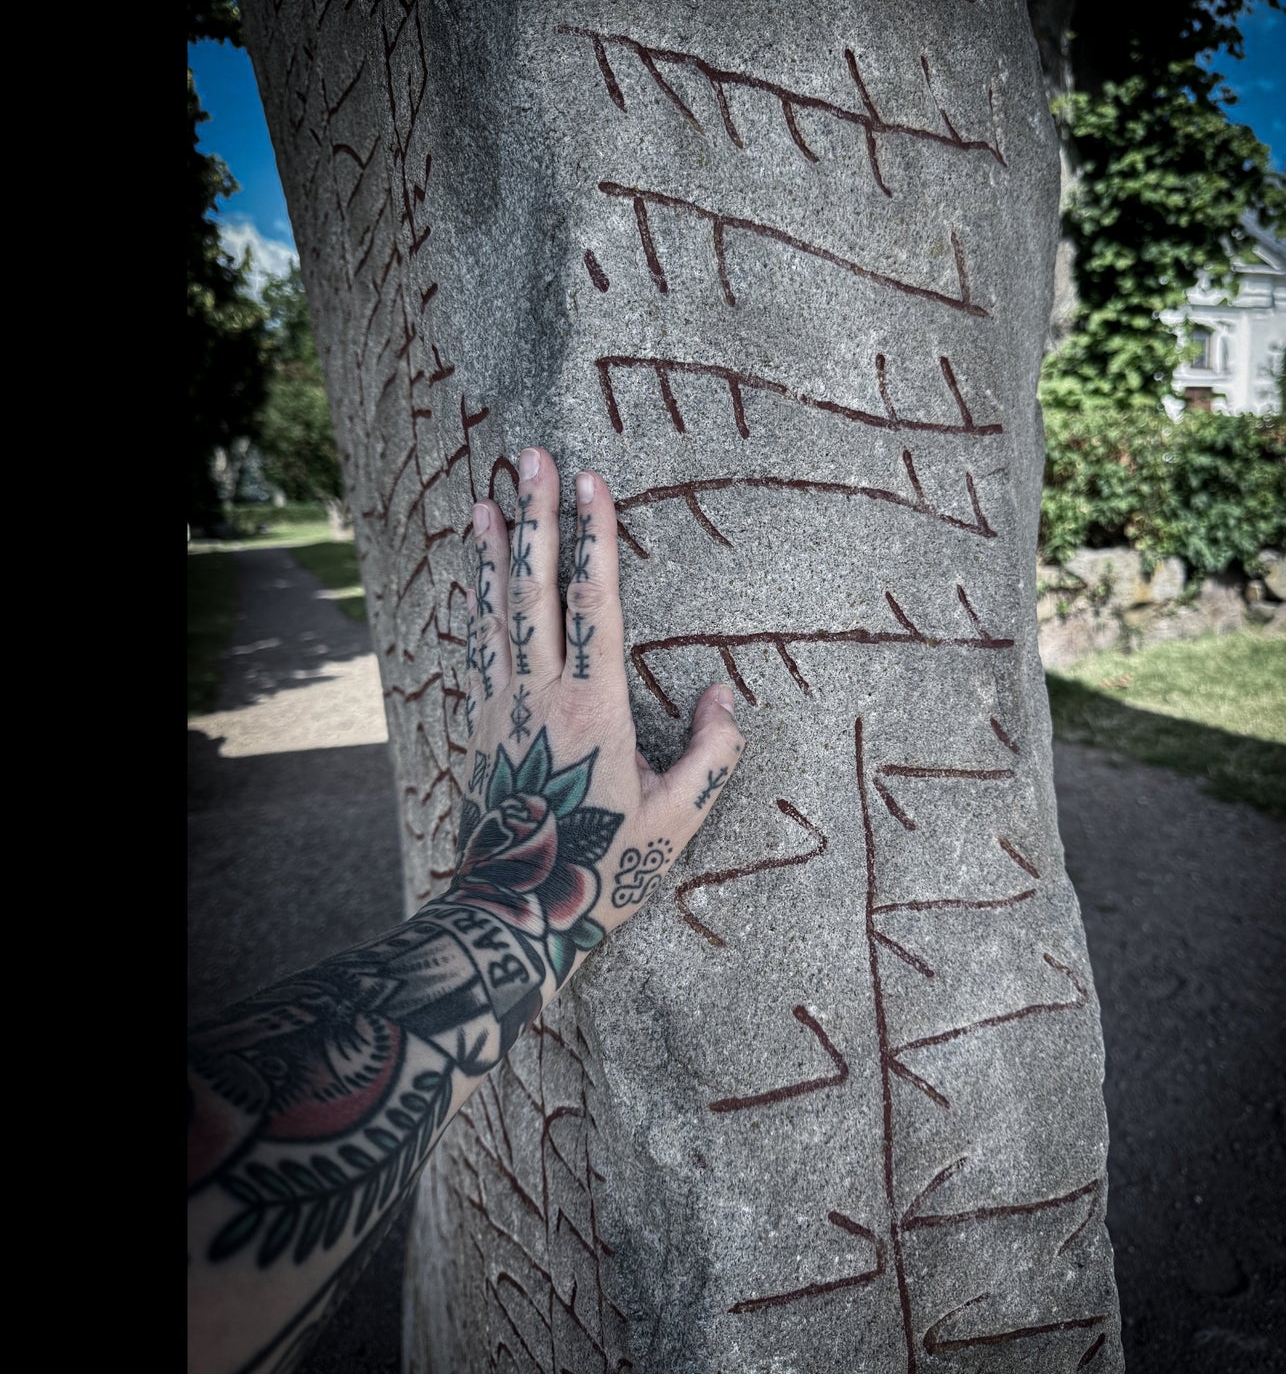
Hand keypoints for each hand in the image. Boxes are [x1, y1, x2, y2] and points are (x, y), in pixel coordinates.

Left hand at [454, 446, 744, 993]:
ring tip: (488, 498)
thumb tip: (724, 696)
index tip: (592, 482)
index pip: (594, 605)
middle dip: (536, 518)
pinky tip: (472, 578)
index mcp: (594, 709)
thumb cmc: (600, 871)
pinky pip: (476, 651)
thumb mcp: (677, 821)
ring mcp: (502, 708)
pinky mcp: (480, 728)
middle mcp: (541, 695)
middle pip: (534, 589)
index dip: (594, 538)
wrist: (514, 916)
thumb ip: (710, 755)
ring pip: (496, 613)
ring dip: (494, 552)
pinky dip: (474, 607)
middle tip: (533, 457)